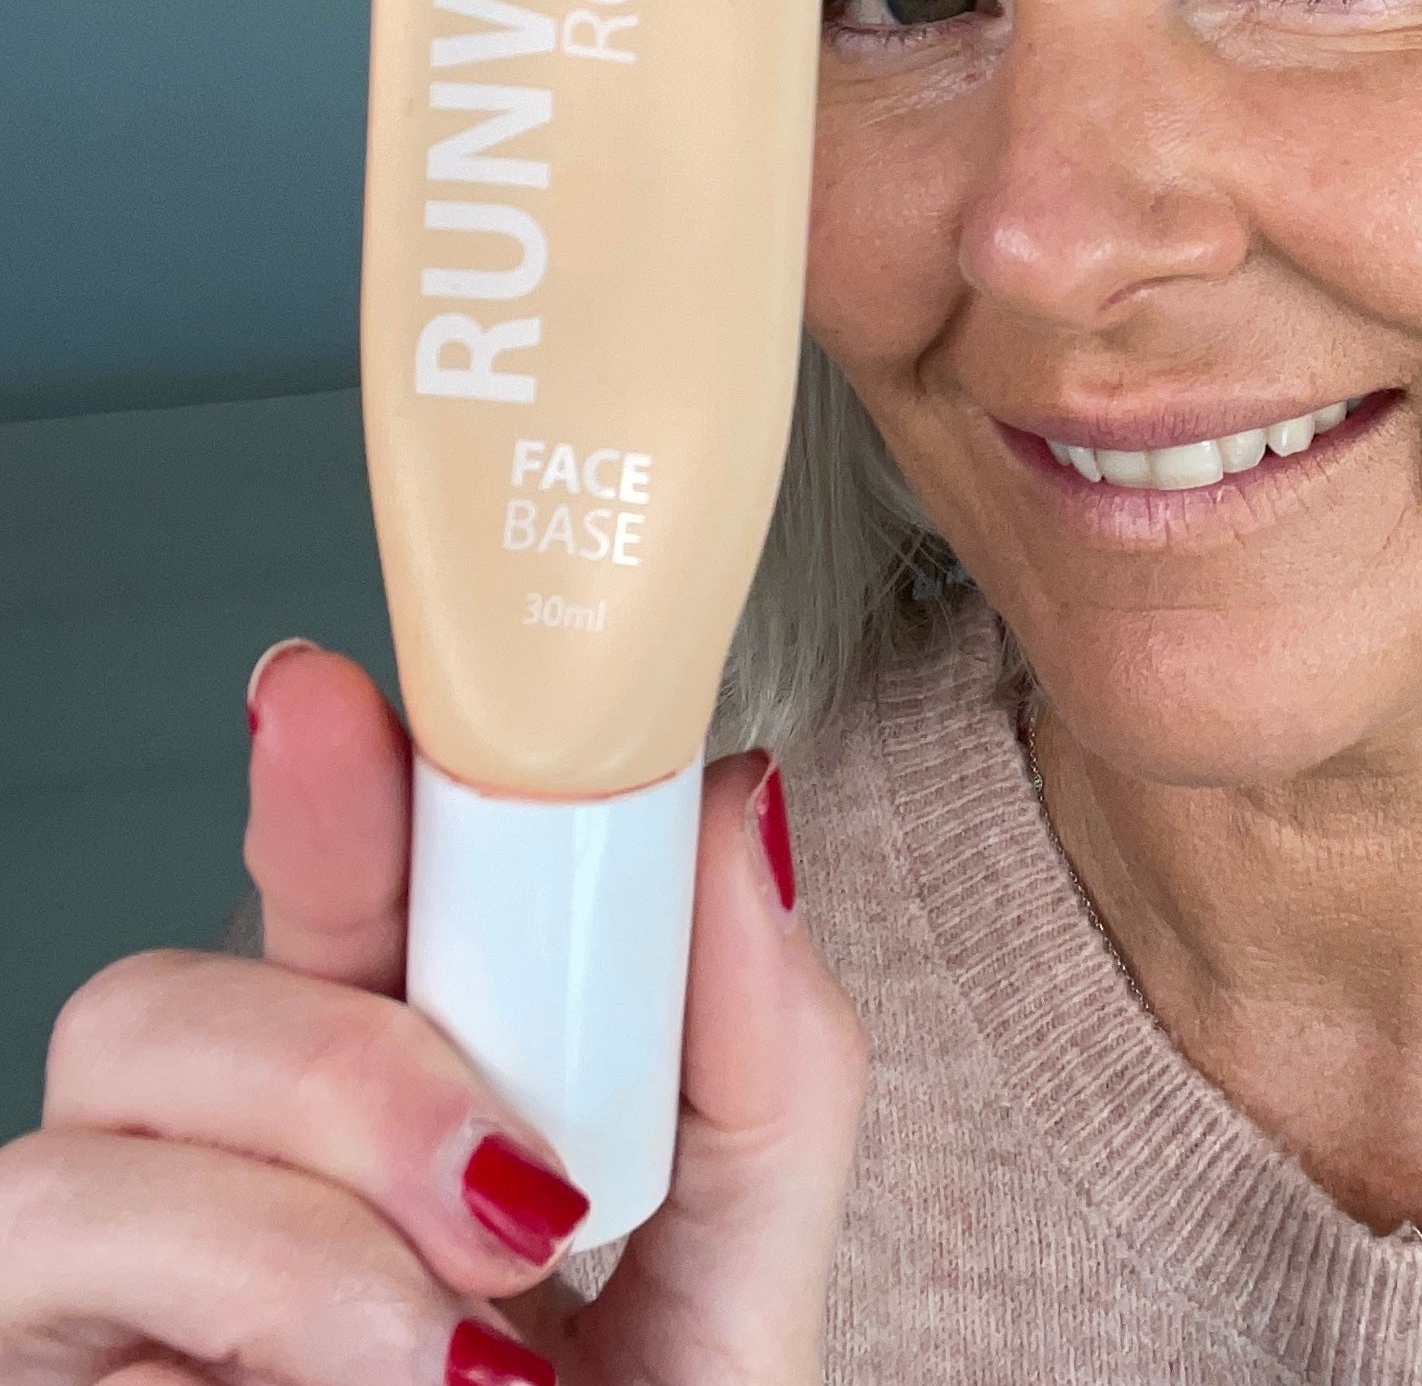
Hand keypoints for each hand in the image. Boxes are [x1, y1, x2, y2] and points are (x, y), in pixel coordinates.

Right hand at [0, 641, 867, 1384]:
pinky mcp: (44, 1371)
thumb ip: (765, 1045)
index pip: (336, 889)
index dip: (325, 772)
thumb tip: (744, 803)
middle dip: (342, 1049)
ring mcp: (108, 1288)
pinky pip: (44, 1264)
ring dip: (306, 1222)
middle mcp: (226, 1162)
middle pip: (172, 984)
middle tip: (524, 1193)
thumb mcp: (745, 1263)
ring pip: (87, 1121)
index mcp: (400, 1083)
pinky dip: (247, 1313)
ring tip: (462, 1354)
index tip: (326, 689)